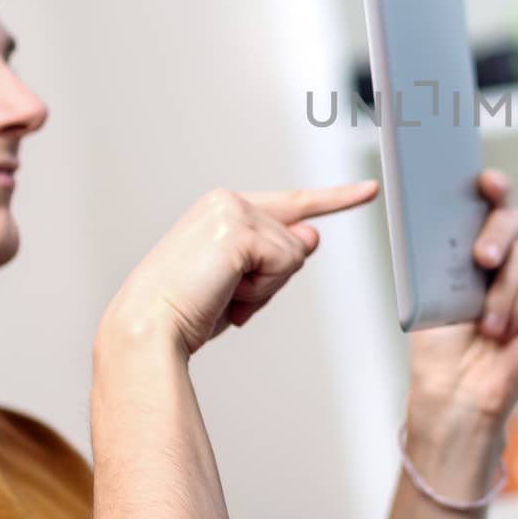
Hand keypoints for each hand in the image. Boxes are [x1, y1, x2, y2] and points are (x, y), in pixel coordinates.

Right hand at [105, 181, 379, 356]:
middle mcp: (227, 201)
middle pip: (296, 241)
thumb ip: (277, 256)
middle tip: (229, 295)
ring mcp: (233, 210)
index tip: (369, 189)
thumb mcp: (242, 283)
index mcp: (222, 209)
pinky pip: (285, 262)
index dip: (336, 198)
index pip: (292, 204)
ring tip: (222, 295)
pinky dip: (262, 289)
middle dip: (274, 279)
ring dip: (265, 288)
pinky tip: (227, 292)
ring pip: (294, 253)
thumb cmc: (186, 311)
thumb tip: (312, 234)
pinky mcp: (239, 228)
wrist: (148, 328)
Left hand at [406, 170, 517, 426]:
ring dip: (502, 289)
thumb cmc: (437, 345)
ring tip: (485, 323)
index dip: (491, 186)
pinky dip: (517, 308)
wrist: (454, 391)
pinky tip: (502, 333)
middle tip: (483, 259)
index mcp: (469, 247)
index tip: (485, 181)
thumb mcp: (430, 289)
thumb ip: (444, 252)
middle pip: (511, 218)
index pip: (485, 204)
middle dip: (498, 231)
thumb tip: (442, 214)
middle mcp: (500, 259)